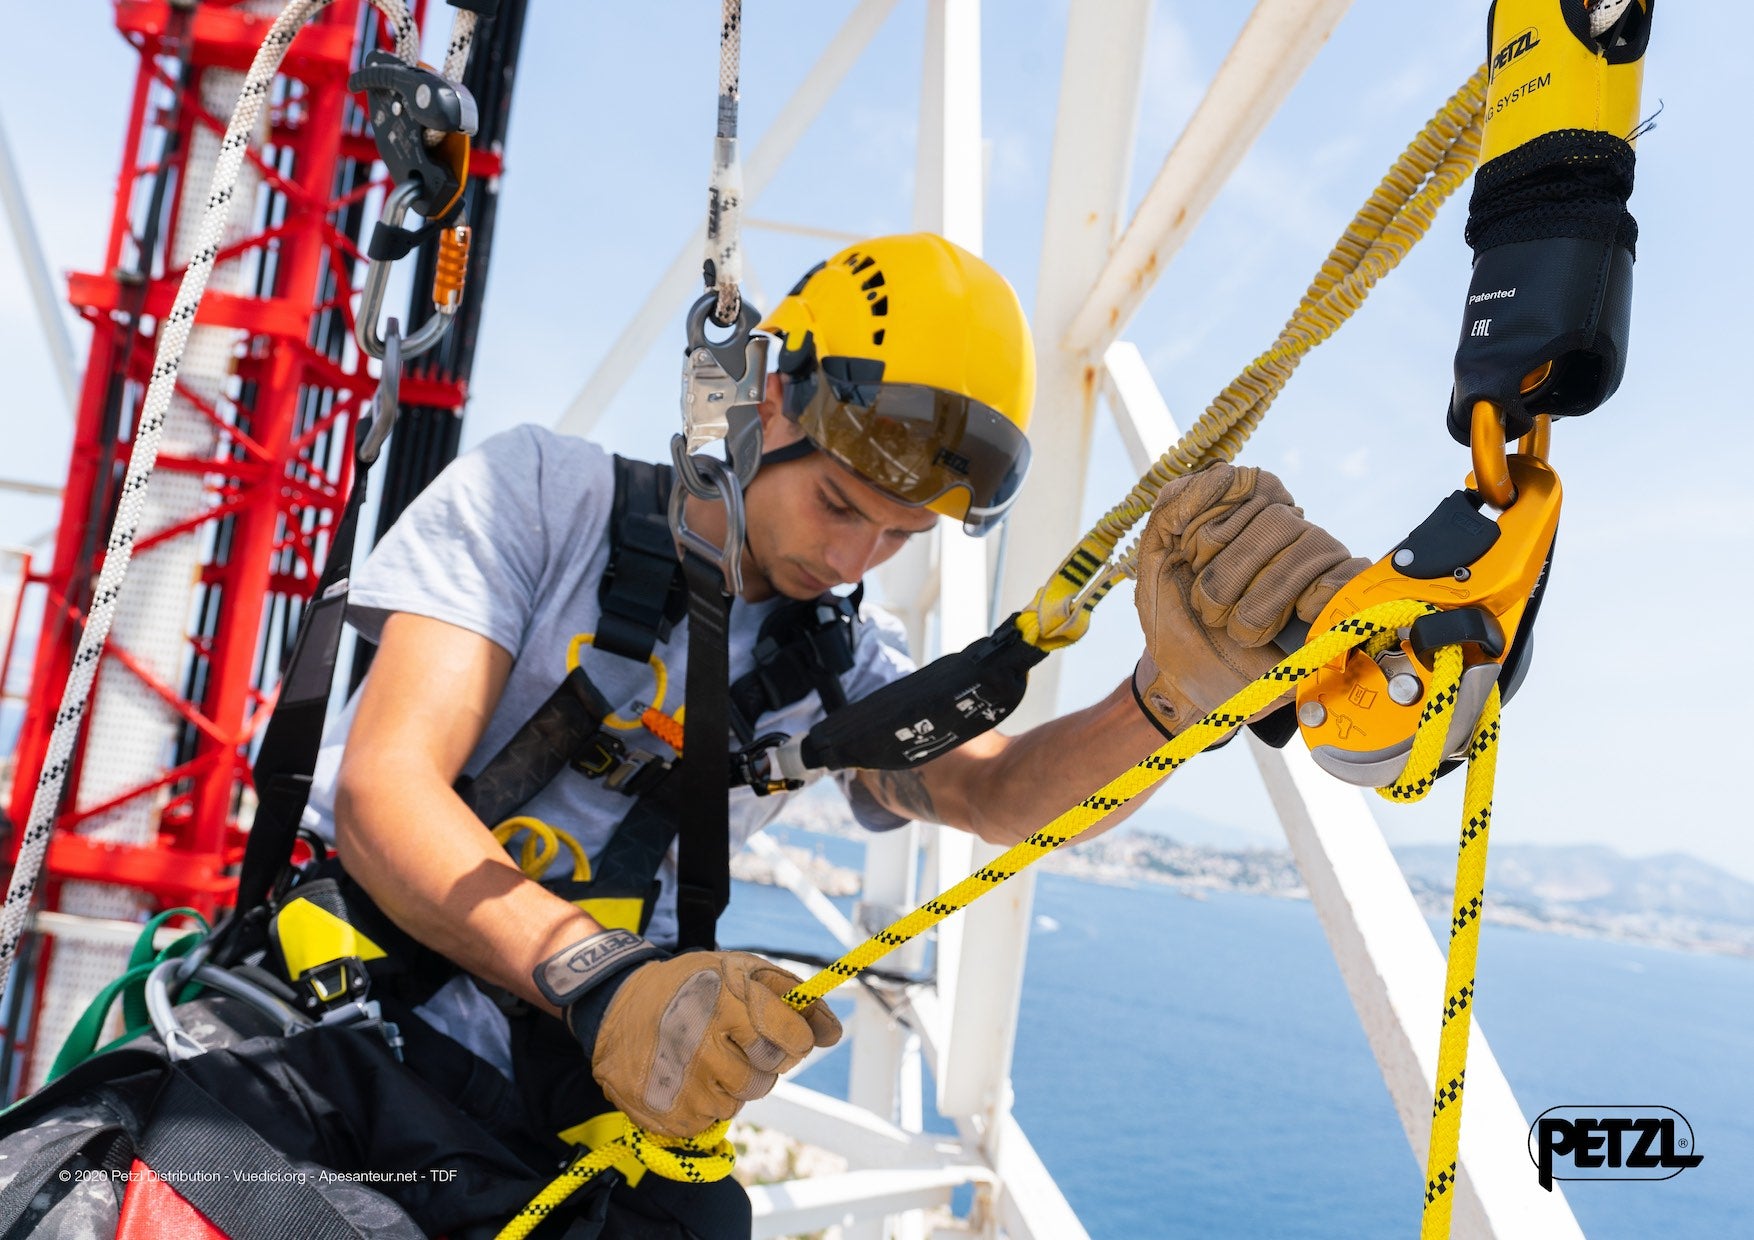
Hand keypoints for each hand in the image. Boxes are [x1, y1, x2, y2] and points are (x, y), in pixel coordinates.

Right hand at [583, 951, 840, 1137]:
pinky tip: (685, 1076)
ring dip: (731, 1082)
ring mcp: (687, 1085)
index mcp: (730, 1004)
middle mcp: (707, 1046)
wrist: (617, 1008)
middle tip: (730, 1040)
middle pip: (770, 1075)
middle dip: (759, 1060)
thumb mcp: (740, 970)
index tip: (777, 1031)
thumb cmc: (691, 986)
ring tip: (703, 1055)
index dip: (792, 1037)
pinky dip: (705, 1101)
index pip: (797, 1040)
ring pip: (742, 1099)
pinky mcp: (672, 1115)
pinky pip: (712, 1119)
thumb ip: (792, 997)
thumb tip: (833, 1033)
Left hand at [1134, 463, 1366, 734]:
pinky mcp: (1344, 601)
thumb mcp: (1155, 561)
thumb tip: (1224, 470)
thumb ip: (1173, 507)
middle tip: (1210, 611)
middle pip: (1276, 518)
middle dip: (1228, 573)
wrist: (1194, 687)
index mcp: (1248, 516)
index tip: (1191, 564)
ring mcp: (1321, 565)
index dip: (1215, 529)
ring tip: (1239, 631)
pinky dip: (1304, 607)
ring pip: (1307, 546)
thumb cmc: (1177, 623)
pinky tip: (1285, 629)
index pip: (1253, 484)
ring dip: (1257, 601)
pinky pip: (1342, 578)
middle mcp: (1290, 532)